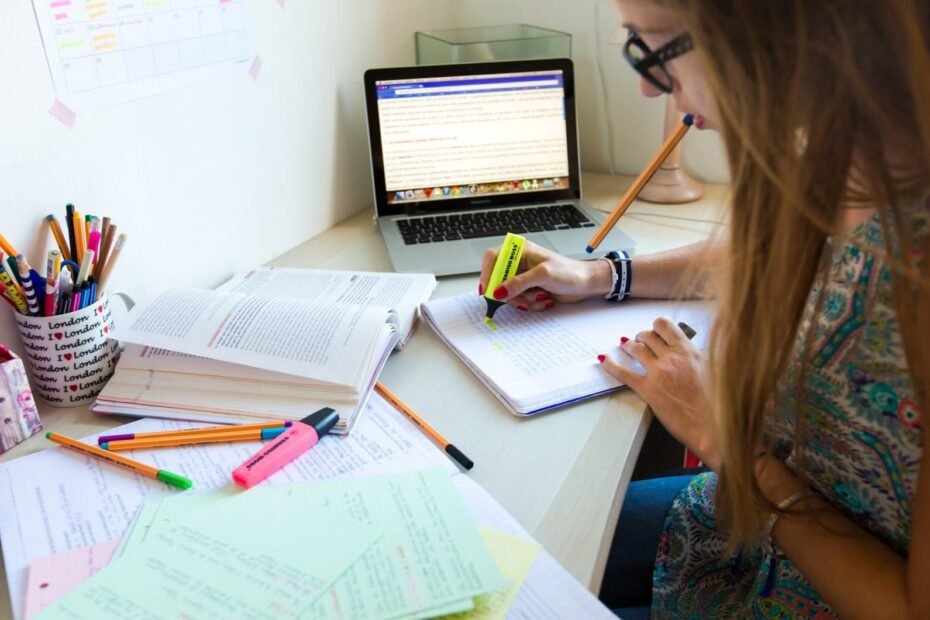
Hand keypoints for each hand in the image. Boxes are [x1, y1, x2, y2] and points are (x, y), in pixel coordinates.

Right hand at [478, 241, 612, 311]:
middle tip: (522, 299)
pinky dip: (530, 304)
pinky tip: (544, 299)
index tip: (489, 290)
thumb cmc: (570, 272)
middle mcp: (519, 263)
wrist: (585, 284)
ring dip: (523, 300)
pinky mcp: (528, 290)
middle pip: (497, 280)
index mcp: (520, 251)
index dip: (486, 273)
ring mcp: (523, 278)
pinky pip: (518, 301)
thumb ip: (519, 282)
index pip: (492, 257)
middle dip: (510, 293)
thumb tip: (499, 291)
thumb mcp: (543, 274)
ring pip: (508, 294)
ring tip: (540, 296)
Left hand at [599, 317, 719, 470]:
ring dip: (628, 346)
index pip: (666, 326)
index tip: (655, 330)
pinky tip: (604, 360)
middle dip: (642, 336)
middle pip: (648, 335)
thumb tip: (687, 352)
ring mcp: (659, 373)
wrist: (712, 428)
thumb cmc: (717, 404)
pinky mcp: (648, 390)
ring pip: (635, 349)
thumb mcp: (713, 371)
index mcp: (689, 351)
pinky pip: (623, 373)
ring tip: (625, 347)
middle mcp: (672, 357)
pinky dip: (611, 365)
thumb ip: (696, 358)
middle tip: (640, 340)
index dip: (657, 326)